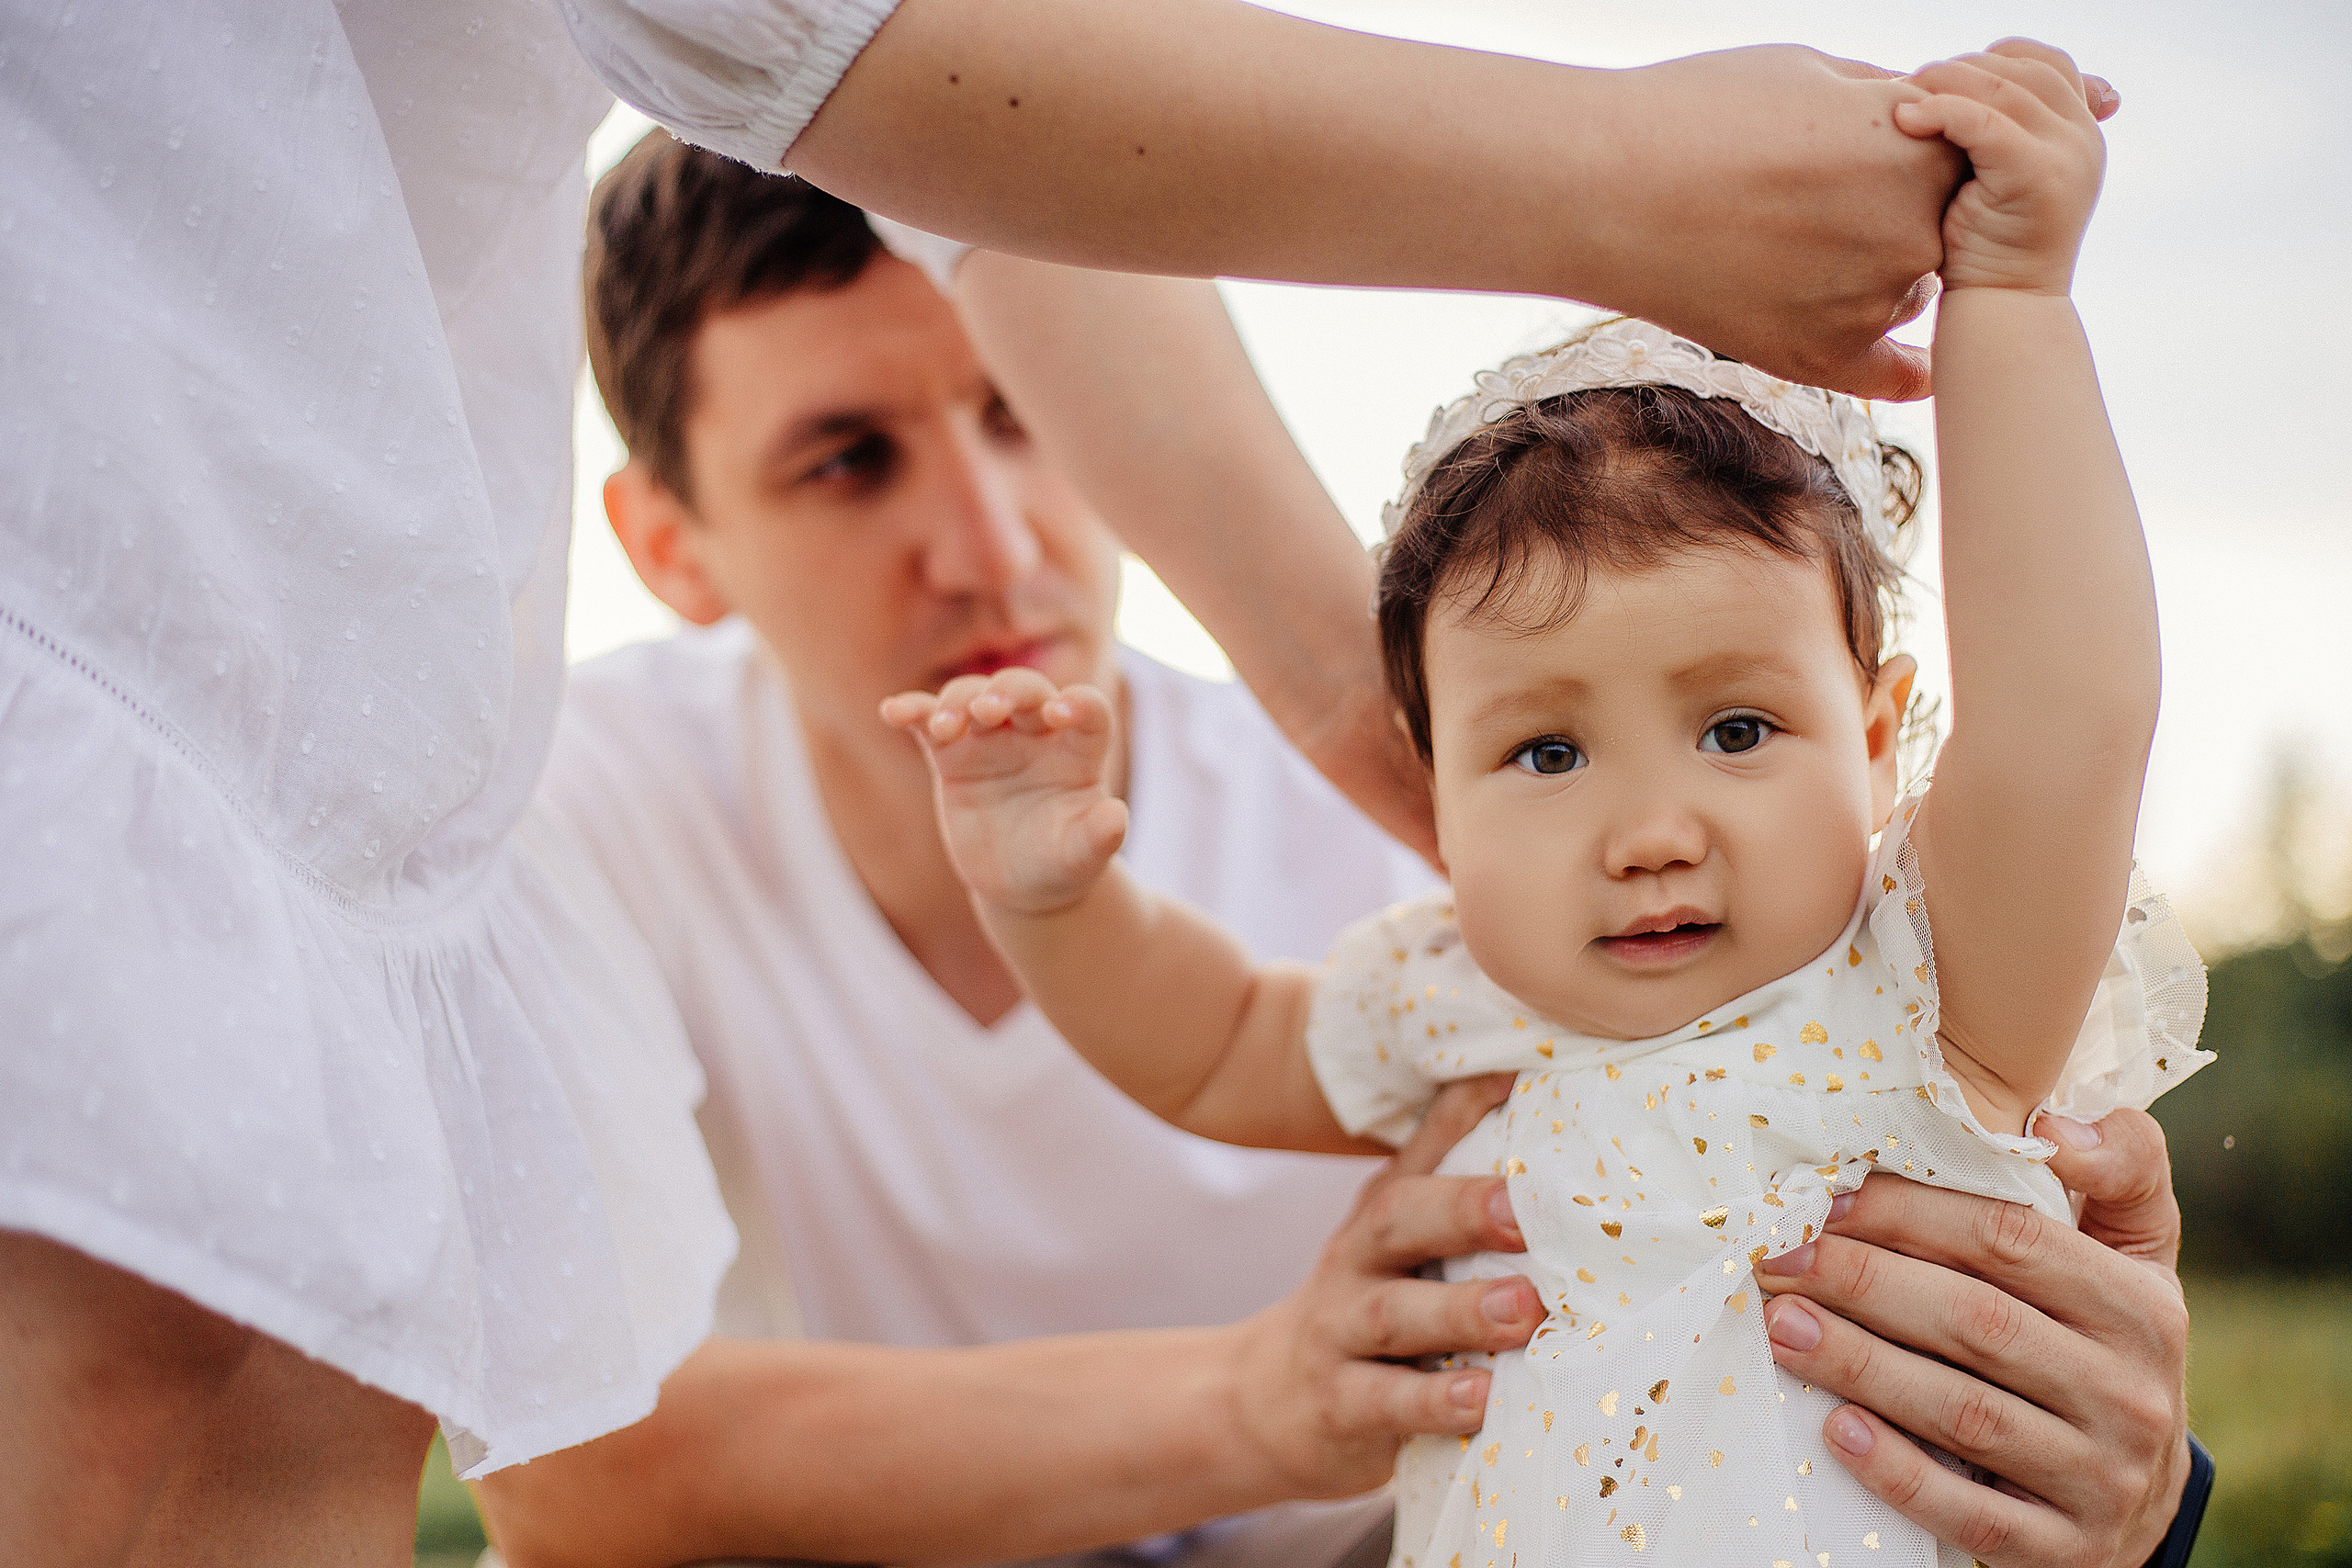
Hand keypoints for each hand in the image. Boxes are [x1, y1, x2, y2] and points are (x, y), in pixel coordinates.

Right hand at [881, 668, 1128, 914]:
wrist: (1020, 882)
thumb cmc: (1061, 863)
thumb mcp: (1082, 857)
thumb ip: (1099, 838)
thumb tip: (1117, 818)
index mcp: (1079, 749)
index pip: (1088, 710)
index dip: (1079, 704)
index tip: (1062, 712)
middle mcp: (1036, 732)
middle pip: (1025, 691)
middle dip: (1007, 693)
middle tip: (988, 711)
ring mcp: (992, 739)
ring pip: (973, 697)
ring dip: (958, 702)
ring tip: (944, 726)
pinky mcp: (953, 754)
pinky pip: (930, 723)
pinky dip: (913, 711)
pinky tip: (893, 711)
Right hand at [1226, 1075, 1541, 1496]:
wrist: (1267, 1399)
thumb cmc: (1368, 1302)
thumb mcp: (1399, 1239)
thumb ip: (1455, 1179)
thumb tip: (1523, 1090)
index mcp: (1382, 1212)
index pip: (1420, 1151)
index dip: (1462, 1112)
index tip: (1515, 1081)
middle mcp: (1357, 1258)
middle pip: (1398, 1219)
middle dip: (1462, 1210)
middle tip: (1522, 1212)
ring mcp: (1340, 1330)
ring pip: (1393, 1315)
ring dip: (1460, 1311)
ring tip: (1524, 1311)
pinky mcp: (1339, 1403)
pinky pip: (1384, 1400)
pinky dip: (1432, 1400)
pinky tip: (1481, 1399)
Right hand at [1606, 43, 2119, 396]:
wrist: (1598, 190)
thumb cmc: (1690, 115)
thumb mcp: (1806, 72)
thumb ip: (1880, 101)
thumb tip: (1923, 116)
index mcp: (1918, 146)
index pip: (1958, 151)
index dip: (1907, 145)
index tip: (1844, 144)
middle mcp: (1912, 229)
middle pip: (1942, 222)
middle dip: (1897, 208)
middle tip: (1810, 197)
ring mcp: (1870, 300)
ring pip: (1910, 288)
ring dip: (1878, 272)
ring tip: (1784, 246)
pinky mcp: (1823, 357)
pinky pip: (1893, 370)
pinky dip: (1905, 365)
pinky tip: (1919, 365)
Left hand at [1754, 1109, 2188, 1567]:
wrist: (2142, 1499)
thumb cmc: (2105, 1344)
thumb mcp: (2137, 1255)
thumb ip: (2120, 1168)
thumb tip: (2056, 1122)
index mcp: (2142, 1307)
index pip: (2012, 1243)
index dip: (1912, 1214)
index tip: (1828, 1196)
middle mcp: (2130, 1394)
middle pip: (1976, 1322)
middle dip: (1865, 1282)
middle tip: (1779, 1256)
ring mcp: (2101, 1479)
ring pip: (1963, 1414)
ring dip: (1860, 1365)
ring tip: (1782, 1325)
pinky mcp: (2064, 1552)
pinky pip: (1968, 1510)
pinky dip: (1897, 1470)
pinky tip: (1834, 1428)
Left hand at [1895, 40, 2106, 294]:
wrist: (2003, 310)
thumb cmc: (1983, 251)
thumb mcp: (1996, 180)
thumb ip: (1996, 134)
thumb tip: (1953, 87)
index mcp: (2080, 133)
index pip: (2046, 63)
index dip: (1992, 57)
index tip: (1944, 79)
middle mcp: (2083, 138)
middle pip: (2020, 68)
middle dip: (1958, 70)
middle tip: (1910, 85)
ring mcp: (2067, 154)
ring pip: (2000, 88)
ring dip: (1942, 85)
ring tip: (1901, 103)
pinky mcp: (2038, 173)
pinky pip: (1983, 122)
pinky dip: (1941, 112)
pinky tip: (1907, 121)